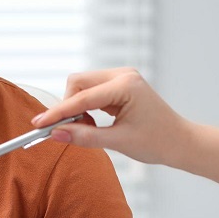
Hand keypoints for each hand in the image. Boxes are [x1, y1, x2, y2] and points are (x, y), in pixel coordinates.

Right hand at [30, 68, 186, 166]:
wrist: (180, 142)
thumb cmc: (157, 142)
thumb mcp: (118, 142)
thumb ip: (85, 136)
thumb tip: (56, 134)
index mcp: (125, 85)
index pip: (82, 97)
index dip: (58, 112)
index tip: (38, 124)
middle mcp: (122, 75)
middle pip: (78, 82)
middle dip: (67, 106)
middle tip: (64, 131)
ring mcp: (121, 77)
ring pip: (82, 85)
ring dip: (76, 107)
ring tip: (87, 129)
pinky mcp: (119, 84)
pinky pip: (91, 90)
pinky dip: (86, 107)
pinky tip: (93, 123)